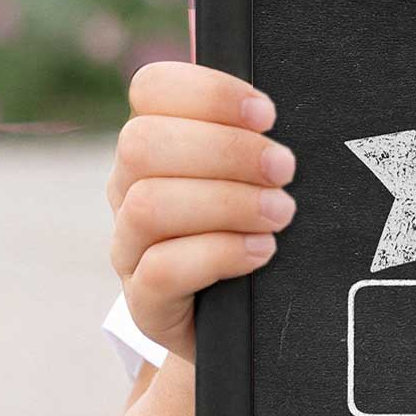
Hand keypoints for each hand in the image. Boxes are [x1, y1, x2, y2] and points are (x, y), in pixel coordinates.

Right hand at [107, 63, 297, 361]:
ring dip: (226, 202)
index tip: (268, 113)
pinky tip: (261, 251)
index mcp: (156, 147)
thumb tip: (266, 85)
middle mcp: (129, 189)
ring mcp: (129, 248)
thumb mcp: (261, 183)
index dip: (208, 92)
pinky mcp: (145, 302)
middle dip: (225, 151)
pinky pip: (162, 269)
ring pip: (149, 204)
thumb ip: (257, 139)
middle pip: (143, 143)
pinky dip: (219, 254)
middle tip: (286, 169)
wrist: (247, 330)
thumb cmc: (260, 240)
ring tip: (281, 214)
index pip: (152, 90)